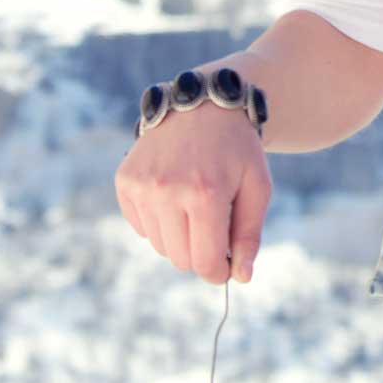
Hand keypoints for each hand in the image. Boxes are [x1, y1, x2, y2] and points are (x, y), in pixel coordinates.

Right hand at [114, 106, 270, 285]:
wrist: (203, 104)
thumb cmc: (237, 150)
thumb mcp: (257, 187)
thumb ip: (249, 234)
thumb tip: (241, 277)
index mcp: (205, 194)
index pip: (206, 262)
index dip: (219, 272)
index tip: (227, 268)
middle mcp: (168, 191)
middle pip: (181, 259)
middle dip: (201, 254)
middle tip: (215, 231)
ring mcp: (142, 186)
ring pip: (160, 246)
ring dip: (180, 237)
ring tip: (195, 206)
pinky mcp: (126, 181)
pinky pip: (141, 227)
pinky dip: (159, 222)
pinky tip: (174, 195)